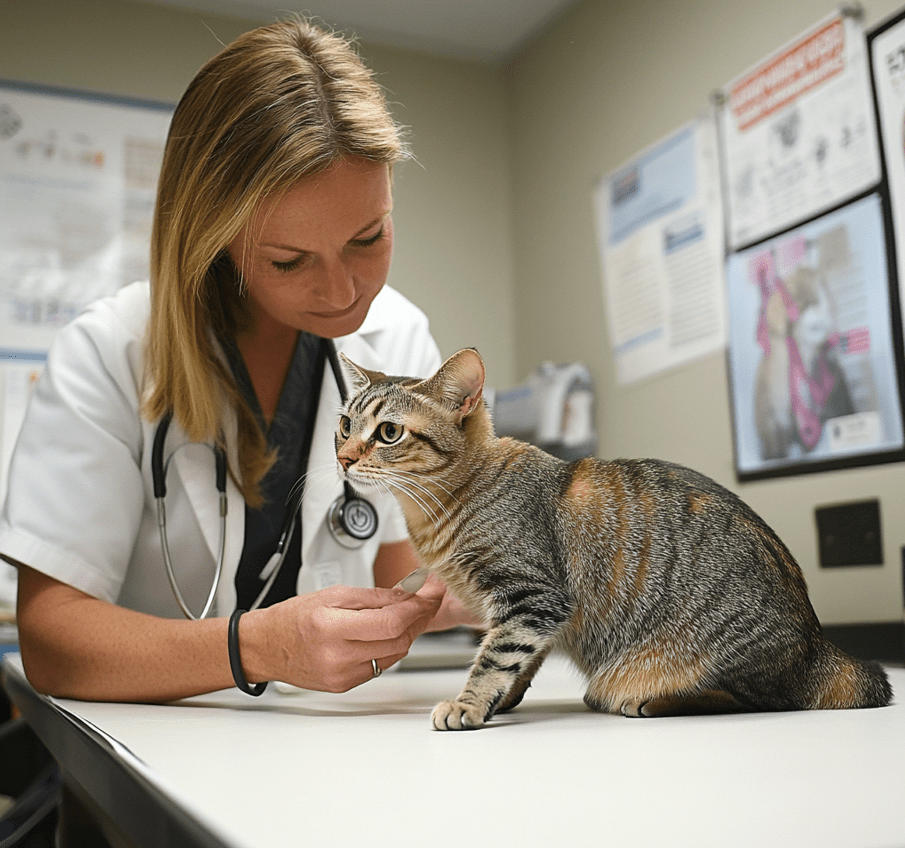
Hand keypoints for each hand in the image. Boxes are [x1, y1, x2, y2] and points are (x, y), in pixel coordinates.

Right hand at [240, 584, 441, 691]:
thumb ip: (375, 596)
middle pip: (398, 641)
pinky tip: (388, 633)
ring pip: (395, 655)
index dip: (417, 607)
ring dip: (407, 633)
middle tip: (427, 600)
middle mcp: (338, 657)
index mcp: (331, 627)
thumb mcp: (333, 594)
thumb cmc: (293, 618)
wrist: (266, 647)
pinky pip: (381, 665)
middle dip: (418, 619)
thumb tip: (408, 594)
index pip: (390, 622)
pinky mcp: (346, 685)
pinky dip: (390, 647)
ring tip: (409, 613)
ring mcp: (343, 675)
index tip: (431, 593)